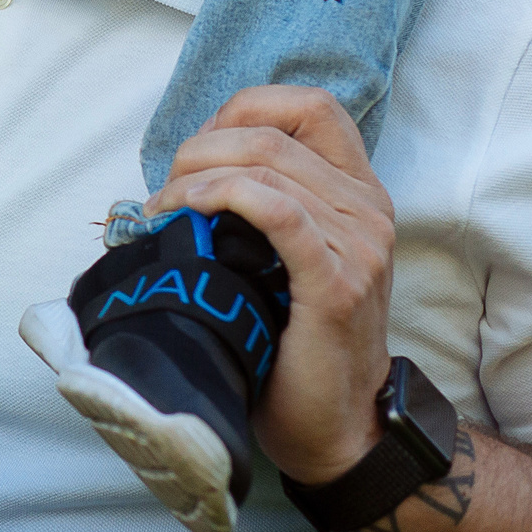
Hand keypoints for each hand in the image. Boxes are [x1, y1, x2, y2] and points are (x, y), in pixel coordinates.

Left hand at [146, 85, 396, 484]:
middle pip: (270, 134)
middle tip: (165, 193)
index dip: (244, 109)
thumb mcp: (287, 253)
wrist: (336, 425)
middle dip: (199, 150)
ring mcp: (360, 245)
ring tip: (163, 211)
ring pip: (265, 165)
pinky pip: (275, 209)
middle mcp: (368, 209)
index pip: (311, 105)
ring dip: (195, 179)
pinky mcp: (338, 281)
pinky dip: (220, 197)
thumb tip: (190, 164)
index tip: (199, 148)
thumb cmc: (295, 338)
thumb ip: (264, 200)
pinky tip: (187, 213)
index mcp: (359, 192)